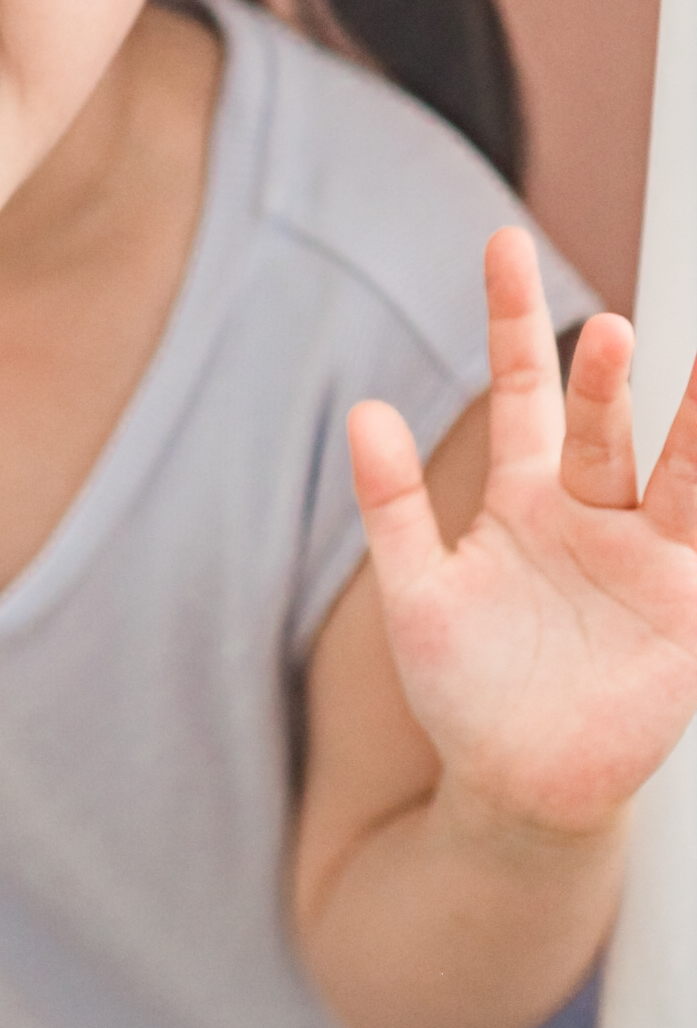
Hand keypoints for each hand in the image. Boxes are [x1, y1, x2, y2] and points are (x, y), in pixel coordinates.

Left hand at [348, 227, 696, 839]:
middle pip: (601, 424)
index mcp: (522, 495)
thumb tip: (362, 411)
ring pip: (671, 473)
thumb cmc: (463, 687)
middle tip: (609, 333)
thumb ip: (392, 503)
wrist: (518, 784)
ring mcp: (641, 556)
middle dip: (606, 379)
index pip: (522, 387)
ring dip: (687, 426)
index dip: (512, 318)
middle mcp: (588, 511)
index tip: (502, 242)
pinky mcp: (682, 607)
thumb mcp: (415, 591)